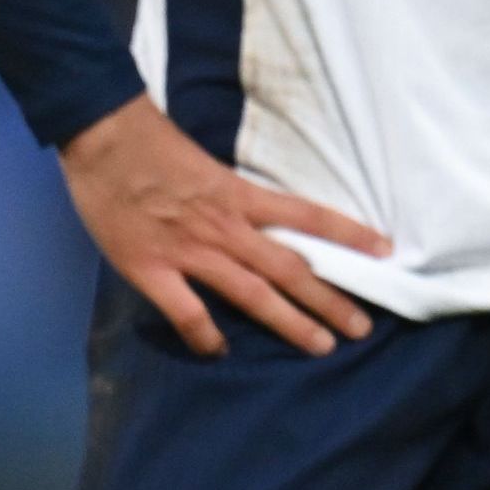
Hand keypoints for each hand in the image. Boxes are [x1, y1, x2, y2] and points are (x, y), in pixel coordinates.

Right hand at [58, 97, 387, 357]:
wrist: (105, 138)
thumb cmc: (155, 146)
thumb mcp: (211, 167)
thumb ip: (237, 198)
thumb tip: (265, 221)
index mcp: (242, 196)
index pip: (309, 216)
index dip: (349, 234)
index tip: (385, 251)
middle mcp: (227, 228)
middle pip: (290, 269)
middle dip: (330, 300)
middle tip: (362, 328)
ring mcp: (190, 252)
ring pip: (252, 294)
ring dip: (290, 323)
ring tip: (321, 346)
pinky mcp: (151, 269)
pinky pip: (187, 313)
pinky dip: (206, 336)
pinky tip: (220, 352)